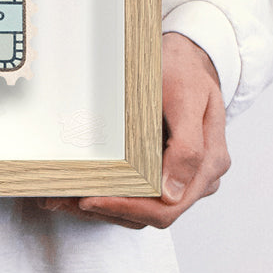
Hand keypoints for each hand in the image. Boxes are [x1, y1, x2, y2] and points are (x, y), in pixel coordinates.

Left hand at [41, 32, 230, 228]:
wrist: (190, 58)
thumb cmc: (184, 72)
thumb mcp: (185, 98)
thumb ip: (187, 147)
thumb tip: (172, 195)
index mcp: (209, 163)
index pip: (166, 207)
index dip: (125, 208)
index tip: (88, 199)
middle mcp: (199, 178)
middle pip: (151, 214)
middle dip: (107, 209)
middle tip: (64, 199)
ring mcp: (184, 177)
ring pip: (143, 209)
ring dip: (104, 207)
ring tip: (63, 196)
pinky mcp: (167, 171)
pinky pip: (141, 194)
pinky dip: (111, 195)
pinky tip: (81, 187)